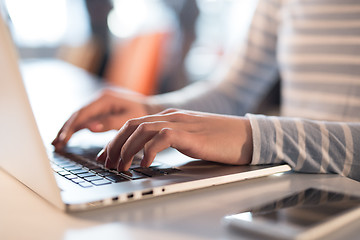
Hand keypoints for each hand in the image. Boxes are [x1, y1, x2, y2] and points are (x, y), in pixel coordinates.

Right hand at [52, 89, 162, 149]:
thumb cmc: (142, 114)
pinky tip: (69, 136)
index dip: (71, 126)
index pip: (82, 113)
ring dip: (68, 129)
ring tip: (57, 143)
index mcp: (104, 99)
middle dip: (66, 129)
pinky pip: (86, 119)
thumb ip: (109, 123)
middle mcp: (99, 99)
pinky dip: (77, 128)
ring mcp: (100, 104)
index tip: (63, 139)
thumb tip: (90, 127)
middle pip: (77, 114)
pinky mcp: (101, 110)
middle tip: (55, 144)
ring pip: (79, 117)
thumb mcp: (128, 119)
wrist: (151, 108)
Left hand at [97, 109, 252, 170]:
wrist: (245, 135)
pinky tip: (145, 165)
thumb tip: (149, 153)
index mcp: (169, 116)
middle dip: (115, 144)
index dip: (116, 139)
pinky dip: (148, 151)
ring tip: (122, 167)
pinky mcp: (189, 134)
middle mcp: (171, 116)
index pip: (134, 124)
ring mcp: (180, 123)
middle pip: (132, 125)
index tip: (107, 155)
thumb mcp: (188, 137)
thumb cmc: (219, 140)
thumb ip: (169, 140)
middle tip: (108, 163)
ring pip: (142, 130)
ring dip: (127, 149)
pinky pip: (161, 139)